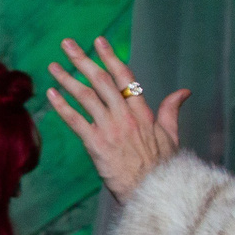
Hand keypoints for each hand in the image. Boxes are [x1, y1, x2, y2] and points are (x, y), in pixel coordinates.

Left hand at [45, 36, 189, 199]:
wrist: (153, 192)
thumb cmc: (163, 167)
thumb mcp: (171, 135)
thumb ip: (172, 111)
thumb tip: (184, 92)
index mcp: (143, 112)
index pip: (125, 78)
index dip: (110, 58)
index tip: (98, 41)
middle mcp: (125, 116)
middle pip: (101, 81)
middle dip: (83, 60)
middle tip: (67, 44)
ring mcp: (110, 129)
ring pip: (86, 97)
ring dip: (67, 79)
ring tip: (53, 66)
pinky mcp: (96, 144)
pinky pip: (76, 121)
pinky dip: (62, 107)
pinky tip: (51, 94)